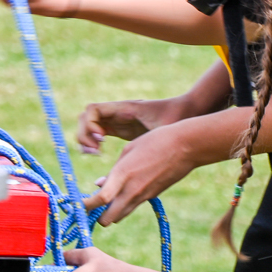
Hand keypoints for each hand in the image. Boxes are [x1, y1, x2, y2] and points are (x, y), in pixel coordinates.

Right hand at [76, 97, 190, 152]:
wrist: (187, 112)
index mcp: (125, 108)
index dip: (90, 125)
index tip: (102, 139)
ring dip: (87, 139)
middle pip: (86, 117)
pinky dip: (94, 142)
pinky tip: (100, 153)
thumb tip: (131, 164)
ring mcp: (118, 119)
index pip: (92, 109)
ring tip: (95, 153)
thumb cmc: (176, 120)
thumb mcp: (160, 132)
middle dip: (84, 134)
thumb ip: (144, 146)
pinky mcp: (121, 128)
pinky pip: (99, 132)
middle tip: (95, 151)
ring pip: (90, 125)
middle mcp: (118, 112)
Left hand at [84, 126, 196, 224]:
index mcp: (123, 174)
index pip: (100, 199)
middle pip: (109, 218)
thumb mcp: (129, 151)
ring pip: (121, 215)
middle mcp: (132, 189)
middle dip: (99, 216)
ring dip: (112, 213)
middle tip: (93, 208)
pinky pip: (133, 206)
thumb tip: (99, 184)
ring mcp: (144, 195)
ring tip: (107, 202)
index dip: (86, 206)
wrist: (186, 146)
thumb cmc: (155, 141)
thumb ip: (113, 171)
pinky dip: (125, 204)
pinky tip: (125, 192)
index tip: (78, 205)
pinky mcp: (153, 196)